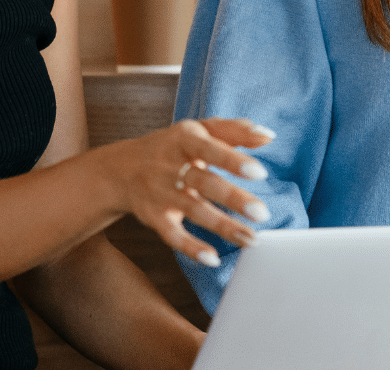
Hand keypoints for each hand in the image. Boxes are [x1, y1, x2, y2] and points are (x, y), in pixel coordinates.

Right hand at [105, 118, 273, 267]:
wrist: (122, 168)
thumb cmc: (173, 147)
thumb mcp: (198, 130)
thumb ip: (233, 130)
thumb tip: (267, 135)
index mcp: (185, 139)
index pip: (210, 148)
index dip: (234, 161)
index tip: (260, 173)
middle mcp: (171, 166)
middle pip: (205, 183)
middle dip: (234, 198)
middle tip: (262, 213)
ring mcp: (161, 193)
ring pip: (194, 211)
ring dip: (223, 226)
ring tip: (251, 239)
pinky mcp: (154, 218)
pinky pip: (173, 235)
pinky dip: (191, 248)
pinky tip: (213, 258)